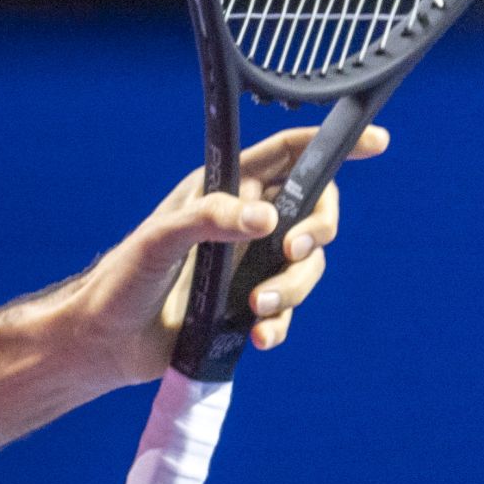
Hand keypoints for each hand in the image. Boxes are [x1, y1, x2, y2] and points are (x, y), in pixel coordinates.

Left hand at [56, 126, 389, 390]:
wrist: (107, 341)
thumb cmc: (124, 278)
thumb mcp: (160, 240)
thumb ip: (210, 221)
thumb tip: (269, 220)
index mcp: (223, 189)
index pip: (286, 156)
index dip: (330, 146)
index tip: (376, 142)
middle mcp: (243, 221)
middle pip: (314, 211)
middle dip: (319, 231)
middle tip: (293, 252)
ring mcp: (250, 264)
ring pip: (307, 266)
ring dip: (292, 289)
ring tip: (255, 311)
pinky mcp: (249, 305)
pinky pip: (288, 310)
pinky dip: (280, 324)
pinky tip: (258, 336)